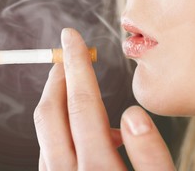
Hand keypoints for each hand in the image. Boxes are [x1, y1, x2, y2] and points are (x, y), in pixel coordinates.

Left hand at [34, 28, 174, 170]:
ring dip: (55, 99)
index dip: (77, 65)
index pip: (82, 104)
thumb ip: (150, 154)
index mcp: (97, 168)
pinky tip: (82, 126)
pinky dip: (59, 124)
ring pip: (44, 129)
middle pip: (51, 113)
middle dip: (58, 76)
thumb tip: (134, 114)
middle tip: (68, 56)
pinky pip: (47, 146)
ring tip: (77, 84)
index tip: (71, 38)